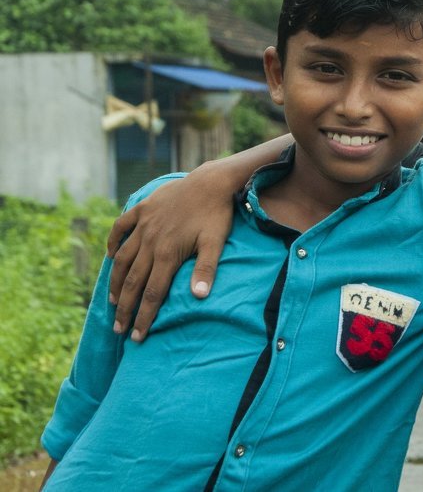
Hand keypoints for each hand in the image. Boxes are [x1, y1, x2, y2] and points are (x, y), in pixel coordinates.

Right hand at [106, 169, 232, 341]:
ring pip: (123, 259)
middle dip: (125, 308)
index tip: (137, 336)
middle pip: (133, 281)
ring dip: (115, 282)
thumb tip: (199, 297)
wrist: (211, 180)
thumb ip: (206, 269)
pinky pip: (120, 227)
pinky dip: (113, 242)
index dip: (143, 316)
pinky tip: (111, 257)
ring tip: (113, 302)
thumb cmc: (217, 214)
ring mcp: (143, 224)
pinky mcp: (142, 209)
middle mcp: (150, 241)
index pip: (152, 293)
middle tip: (118, 329)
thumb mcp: (216, 242)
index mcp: (168, 253)